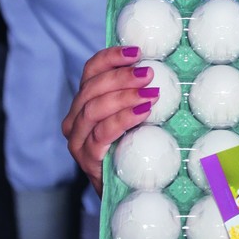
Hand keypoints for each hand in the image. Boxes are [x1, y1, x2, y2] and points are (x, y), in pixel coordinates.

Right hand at [62, 46, 158, 193]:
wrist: (126, 187)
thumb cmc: (134, 145)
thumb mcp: (136, 114)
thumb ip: (139, 92)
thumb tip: (163, 66)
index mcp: (85, 101)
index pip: (91, 70)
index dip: (111, 57)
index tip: (137, 51)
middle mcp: (75, 118)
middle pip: (91, 87)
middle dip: (121, 76)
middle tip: (148, 74)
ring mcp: (78, 139)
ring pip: (93, 109)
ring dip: (124, 97)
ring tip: (150, 93)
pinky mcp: (87, 158)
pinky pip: (102, 133)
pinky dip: (123, 119)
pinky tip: (143, 112)